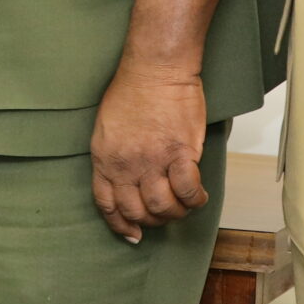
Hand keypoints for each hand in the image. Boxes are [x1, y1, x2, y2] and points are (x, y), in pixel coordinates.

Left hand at [89, 64, 210, 242]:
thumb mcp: (107, 128)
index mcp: (104, 159)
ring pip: (163, 208)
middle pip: (138, 212)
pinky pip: (188, 192)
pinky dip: (195, 200)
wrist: (155, 69)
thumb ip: (113, 157)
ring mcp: (152, 161)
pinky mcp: (180, 154)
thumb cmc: (132, 92)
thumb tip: (127, 181)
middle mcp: (125, 165)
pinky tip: (199, 195)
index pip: (108, 204)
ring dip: (176, 213)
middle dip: (152, 220)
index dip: (121, 224)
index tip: (133, 233)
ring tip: (183, 203)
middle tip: (165, 212)